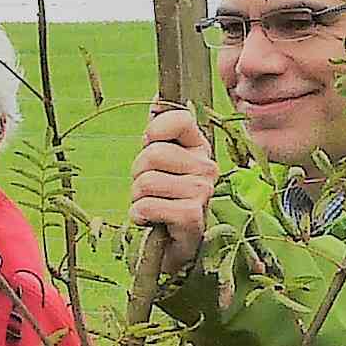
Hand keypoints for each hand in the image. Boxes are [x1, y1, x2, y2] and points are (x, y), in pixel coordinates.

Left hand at [130, 104, 218, 276]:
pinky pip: (147, 205)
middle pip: (152, 154)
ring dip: (137, 198)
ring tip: (150, 208)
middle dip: (138, 174)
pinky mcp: (192, 217)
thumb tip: (158, 97)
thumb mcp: (160, 163)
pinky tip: (150, 222)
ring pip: (146, 181)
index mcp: (200, 148)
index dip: (154, 133)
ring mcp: (202, 192)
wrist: (172, 248)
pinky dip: (139, 215)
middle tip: (148, 191)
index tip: (151, 150)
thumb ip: (159, 132)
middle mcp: (207, 167)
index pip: (178, 119)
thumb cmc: (164, 201)